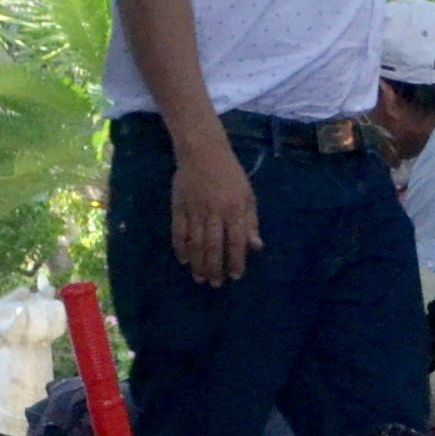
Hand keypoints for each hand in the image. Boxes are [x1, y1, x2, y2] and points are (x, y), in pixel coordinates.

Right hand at [169, 136, 259, 287]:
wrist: (202, 152)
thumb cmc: (230, 175)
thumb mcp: (248, 196)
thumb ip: (251, 222)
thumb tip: (256, 247)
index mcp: (235, 210)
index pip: (236, 241)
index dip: (236, 260)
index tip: (235, 276)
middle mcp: (214, 212)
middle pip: (213, 246)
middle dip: (214, 267)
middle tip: (215, 284)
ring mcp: (194, 210)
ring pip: (195, 242)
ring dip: (197, 262)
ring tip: (199, 277)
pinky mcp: (178, 206)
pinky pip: (178, 231)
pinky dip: (180, 246)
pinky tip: (183, 259)